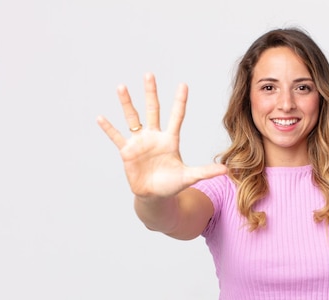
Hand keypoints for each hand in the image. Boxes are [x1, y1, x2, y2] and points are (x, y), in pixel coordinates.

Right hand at [96, 73, 226, 198]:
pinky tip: (100, 117)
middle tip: (149, 74)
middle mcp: (154, 136)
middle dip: (151, 92)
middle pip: (153, 110)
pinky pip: (116, 137)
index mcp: (170, 139)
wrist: (154, 196)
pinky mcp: (127, 152)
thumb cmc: (172, 185)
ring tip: (121, 86)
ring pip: (132, 118)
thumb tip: (228, 170)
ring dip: (127, 103)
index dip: (179, 101)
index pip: (176, 116)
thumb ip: (206, 171)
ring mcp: (140, 142)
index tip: (183, 84)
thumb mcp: (189, 177)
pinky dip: (109, 128)